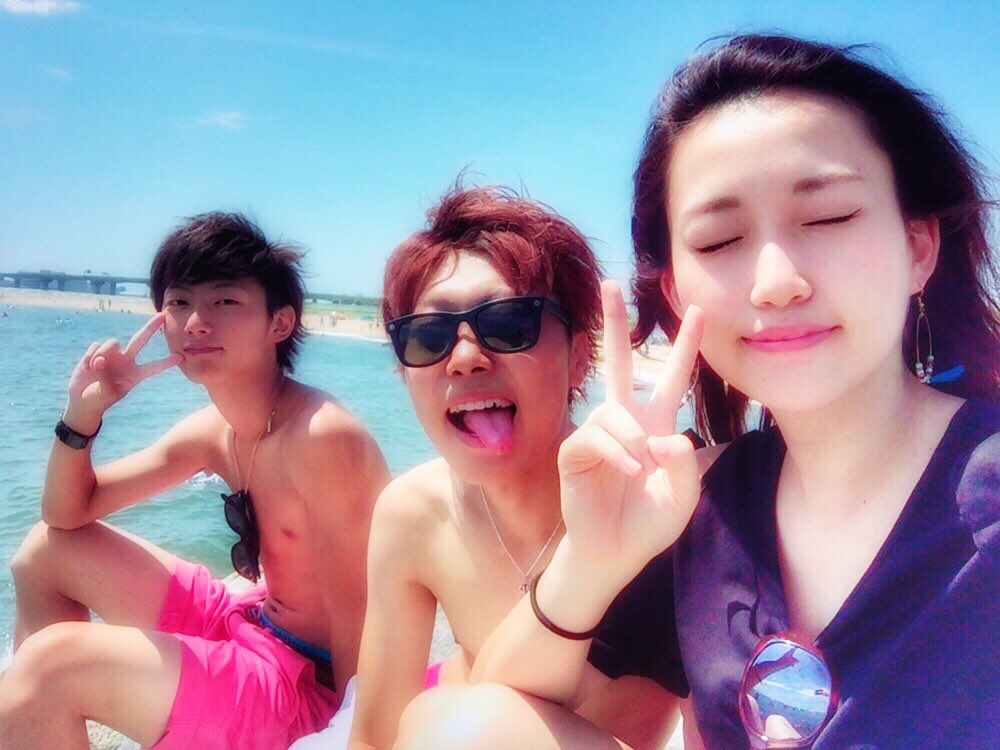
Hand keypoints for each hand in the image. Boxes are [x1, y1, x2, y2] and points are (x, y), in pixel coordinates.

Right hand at [64, 313, 182, 428]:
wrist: (82, 399)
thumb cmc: (98, 399)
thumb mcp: (105, 395)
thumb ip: (105, 379)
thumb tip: (101, 361)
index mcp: (135, 374)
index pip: (153, 367)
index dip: (166, 362)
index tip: (181, 357)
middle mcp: (126, 361)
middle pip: (140, 340)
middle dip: (151, 327)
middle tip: (162, 316)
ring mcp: (111, 355)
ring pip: (113, 342)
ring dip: (104, 353)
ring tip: (96, 368)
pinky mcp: (96, 351)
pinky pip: (96, 346)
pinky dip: (90, 356)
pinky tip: (88, 367)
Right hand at [557, 281, 703, 579]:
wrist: (614, 552)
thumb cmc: (649, 524)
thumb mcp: (682, 497)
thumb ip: (684, 466)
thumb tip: (665, 437)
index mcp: (656, 425)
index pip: (672, 377)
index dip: (685, 346)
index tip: (698, 311)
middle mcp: (626, 421)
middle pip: (620, 361)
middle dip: (615, 323)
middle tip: (610, 284)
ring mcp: (598, 434)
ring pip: (612, 413)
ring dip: (631, 441)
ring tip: (638, 470)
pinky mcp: (574, 452)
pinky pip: (595, 438)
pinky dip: (615, 454)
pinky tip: (626, 472)